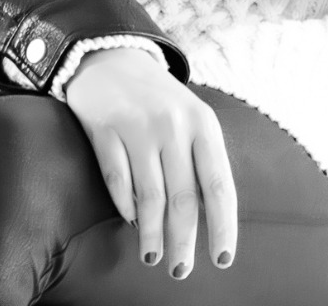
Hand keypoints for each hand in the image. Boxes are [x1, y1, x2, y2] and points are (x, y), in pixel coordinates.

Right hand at [64, 46, 237, 278]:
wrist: (113, 59)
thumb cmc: (159, 100)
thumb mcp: (191, 118)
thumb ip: (199, 161)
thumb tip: (208, 219)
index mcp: (203, 123)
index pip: (218, 183)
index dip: (222, 225)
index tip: (222, 258)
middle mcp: (174, 125)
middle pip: (183, 197)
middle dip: (184, 240)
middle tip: (180, 270)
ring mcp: (138, 126)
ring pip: (149, 195)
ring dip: (152, 233)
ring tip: (154, 256)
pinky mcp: (105, 128)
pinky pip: (117, 179)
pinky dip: (125, 206)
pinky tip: (130, 222)